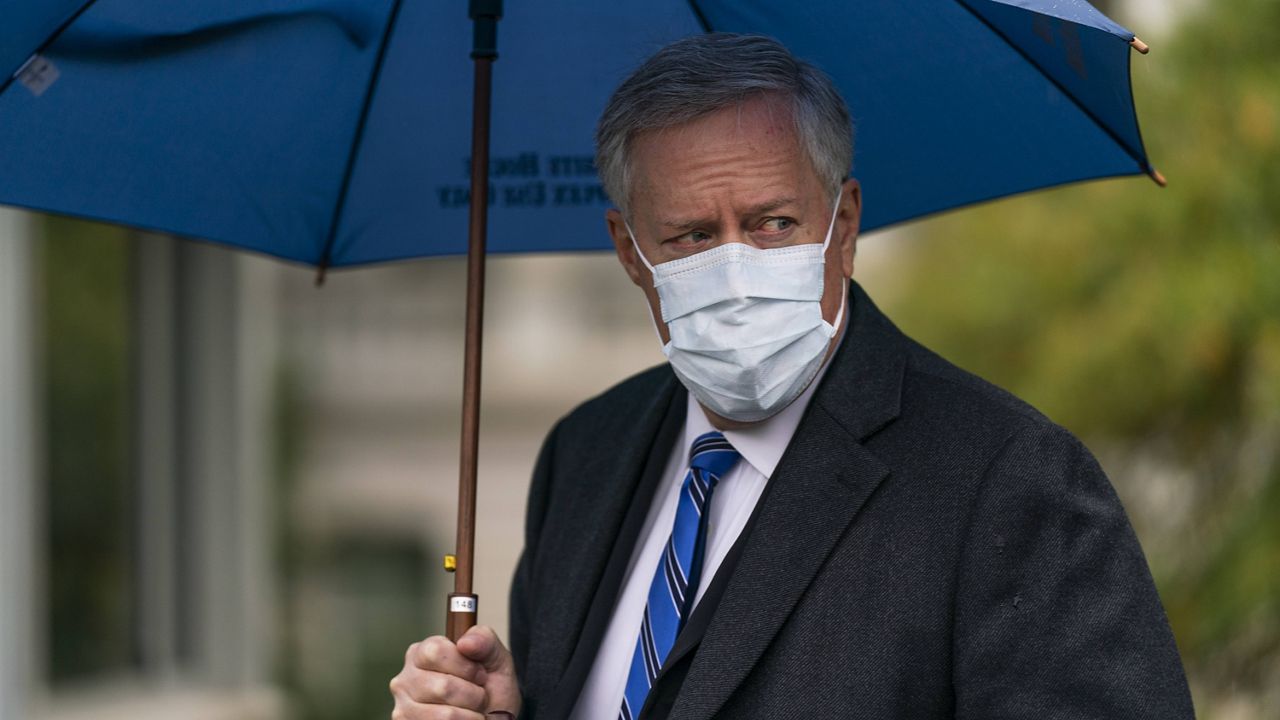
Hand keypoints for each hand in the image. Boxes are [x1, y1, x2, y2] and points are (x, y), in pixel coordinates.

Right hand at [390, 626, 521, 718]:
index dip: (466, 666)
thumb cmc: (490, 688)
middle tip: (479, 697)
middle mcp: (406, 679)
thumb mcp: (495, 657)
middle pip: (443, 687)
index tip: (480, 675)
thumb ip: (484, 640)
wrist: (495, 717)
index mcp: (421, 653)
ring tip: (472, 711)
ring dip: (471, 715)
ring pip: (445, 715)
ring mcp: (404, 708)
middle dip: (473, 695)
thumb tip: (465, 643)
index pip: (436, 651)